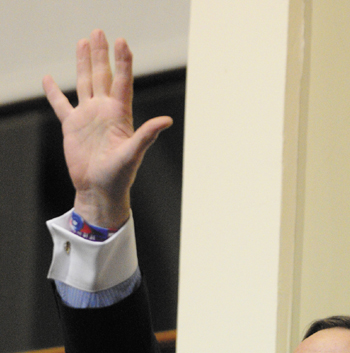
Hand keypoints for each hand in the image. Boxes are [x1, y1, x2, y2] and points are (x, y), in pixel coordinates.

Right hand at [43, 29, 172, 227]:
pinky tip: (49, 79)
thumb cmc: (119, 176)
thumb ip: (147, 135)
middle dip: (101, 54)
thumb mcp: (133, 154)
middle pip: (103, 76)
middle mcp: (104, 111)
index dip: (122, 62)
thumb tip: (167, 120)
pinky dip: (54, 93)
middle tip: (99, 32)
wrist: (99, 190)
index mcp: (120, 115)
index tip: (122, 42)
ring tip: (83, 42)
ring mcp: (88, 117)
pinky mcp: (72, 127)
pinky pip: (61, 105)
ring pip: (84, 84)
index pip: (122, 82)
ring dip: (83, 63)